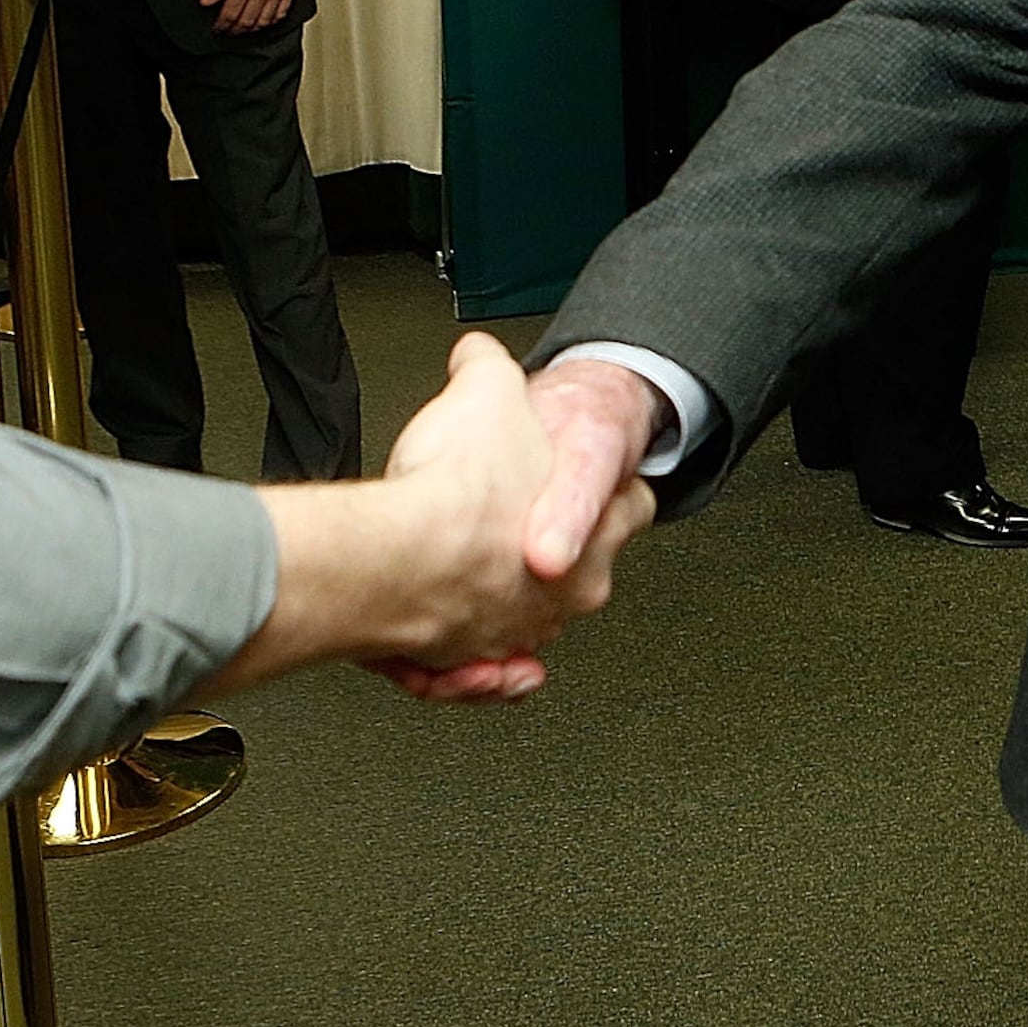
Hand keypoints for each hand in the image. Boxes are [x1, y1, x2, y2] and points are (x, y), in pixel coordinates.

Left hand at [201, 0, 298, 35]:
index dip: (222, 25)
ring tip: (243, 29)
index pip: (230, 14)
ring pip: (263, 22)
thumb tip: (206, 2)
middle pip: (246, 22)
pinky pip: (280, 15)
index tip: (218, 28)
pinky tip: (263, 23)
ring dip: (251, 30)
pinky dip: (270, 23)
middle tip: (228, 32)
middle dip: (234, 30)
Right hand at [204, 334, 654, 703]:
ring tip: (455, 570)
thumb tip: (476, 354)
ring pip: (514, 627)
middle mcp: (565, 596)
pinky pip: (462, 672)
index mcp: (595, 532)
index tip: (588, 480)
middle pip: (577, 572)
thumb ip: (486, 368)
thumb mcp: (484, 390)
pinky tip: (437, 635)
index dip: (609, 486)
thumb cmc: (453, 489)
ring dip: (490, 605)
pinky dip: (452, 663)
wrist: (393, 556)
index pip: (633, 506)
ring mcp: (513, 635)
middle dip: (544, 551)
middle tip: (507, 525)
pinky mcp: (457, 666)